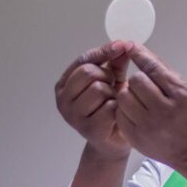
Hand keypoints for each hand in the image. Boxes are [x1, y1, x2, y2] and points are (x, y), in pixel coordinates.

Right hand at [55, 41, 134, 160]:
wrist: (113, 143)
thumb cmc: (109, 110)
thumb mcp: (111, 82)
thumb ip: (114, 63)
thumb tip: (124, 44)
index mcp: (64, 85)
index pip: (83, 60)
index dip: (103, 52)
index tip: (122, 45)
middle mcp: (63, 100)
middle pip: (88, 73)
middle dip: (107, 76)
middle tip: (112, 87)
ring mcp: (73, 116)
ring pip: (99, 89)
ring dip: (113, 94)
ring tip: (113, 102)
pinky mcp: (87, 129)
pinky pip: (108, 107)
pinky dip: (117, 108)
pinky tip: (116, 114)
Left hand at [114, 44, 186, 182]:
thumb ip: (164, 74)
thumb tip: (140, 52)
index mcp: (181, 96)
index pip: (153, 68)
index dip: (140, 54)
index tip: (131, 47)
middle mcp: (163, 111)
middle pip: (136, 81)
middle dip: (139, 79)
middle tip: (146, 86)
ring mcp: (148, 126)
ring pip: (124, 96)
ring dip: (129, 93)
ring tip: (140, 99)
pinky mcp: (136, 138)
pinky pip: (120, 114)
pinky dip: (125, 109)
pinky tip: (136, 112)